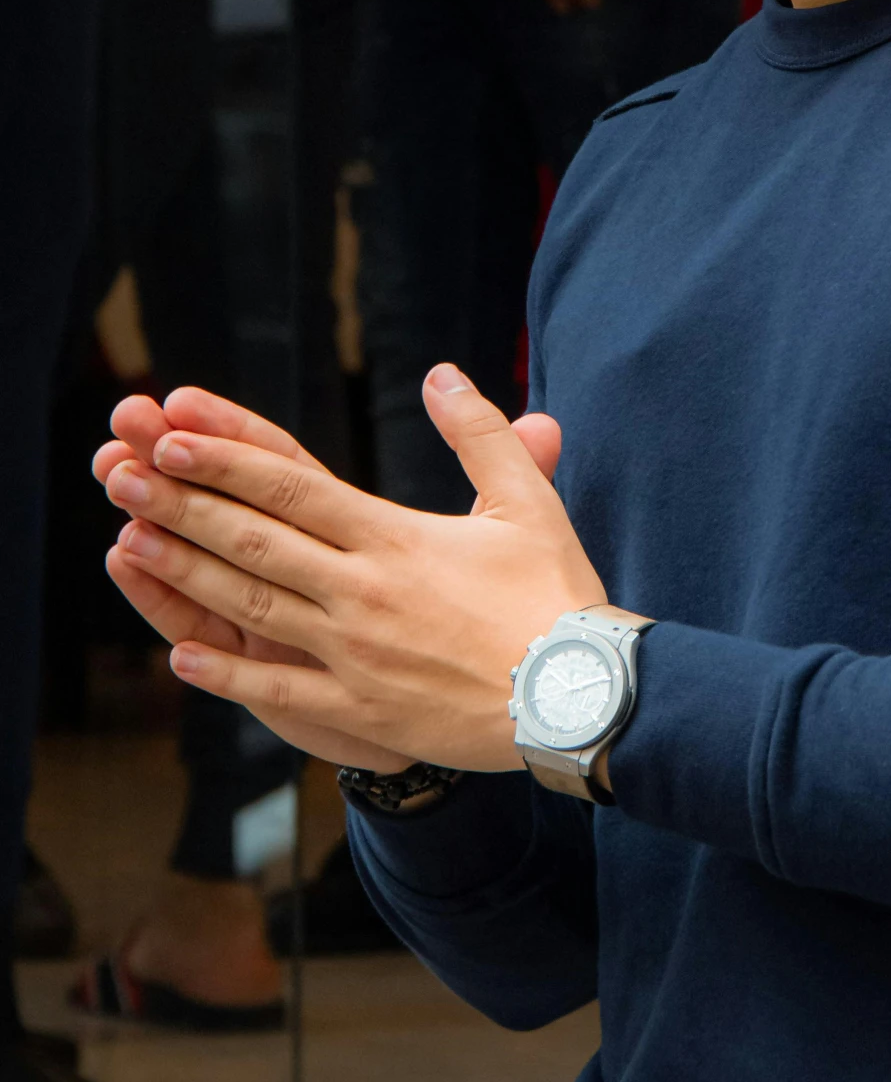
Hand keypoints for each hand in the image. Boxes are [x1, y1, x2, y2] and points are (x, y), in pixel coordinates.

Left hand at [95, 370, 605, 771]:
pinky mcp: (361, 709)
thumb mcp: (526, 501)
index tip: (174, 431)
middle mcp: (362, 592)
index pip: (294, 486)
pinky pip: (279, 690)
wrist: (579, 699)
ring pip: (253, 607)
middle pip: (255, 540)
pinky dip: (227, 672)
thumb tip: (443, 372)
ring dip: (186, 573)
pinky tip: (180, 653)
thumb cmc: (556, 596)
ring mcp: (354, 655)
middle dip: (182, 503)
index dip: (227, 457)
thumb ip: (480, 433)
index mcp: (396, 538)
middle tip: (121, 472)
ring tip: (129, 541)